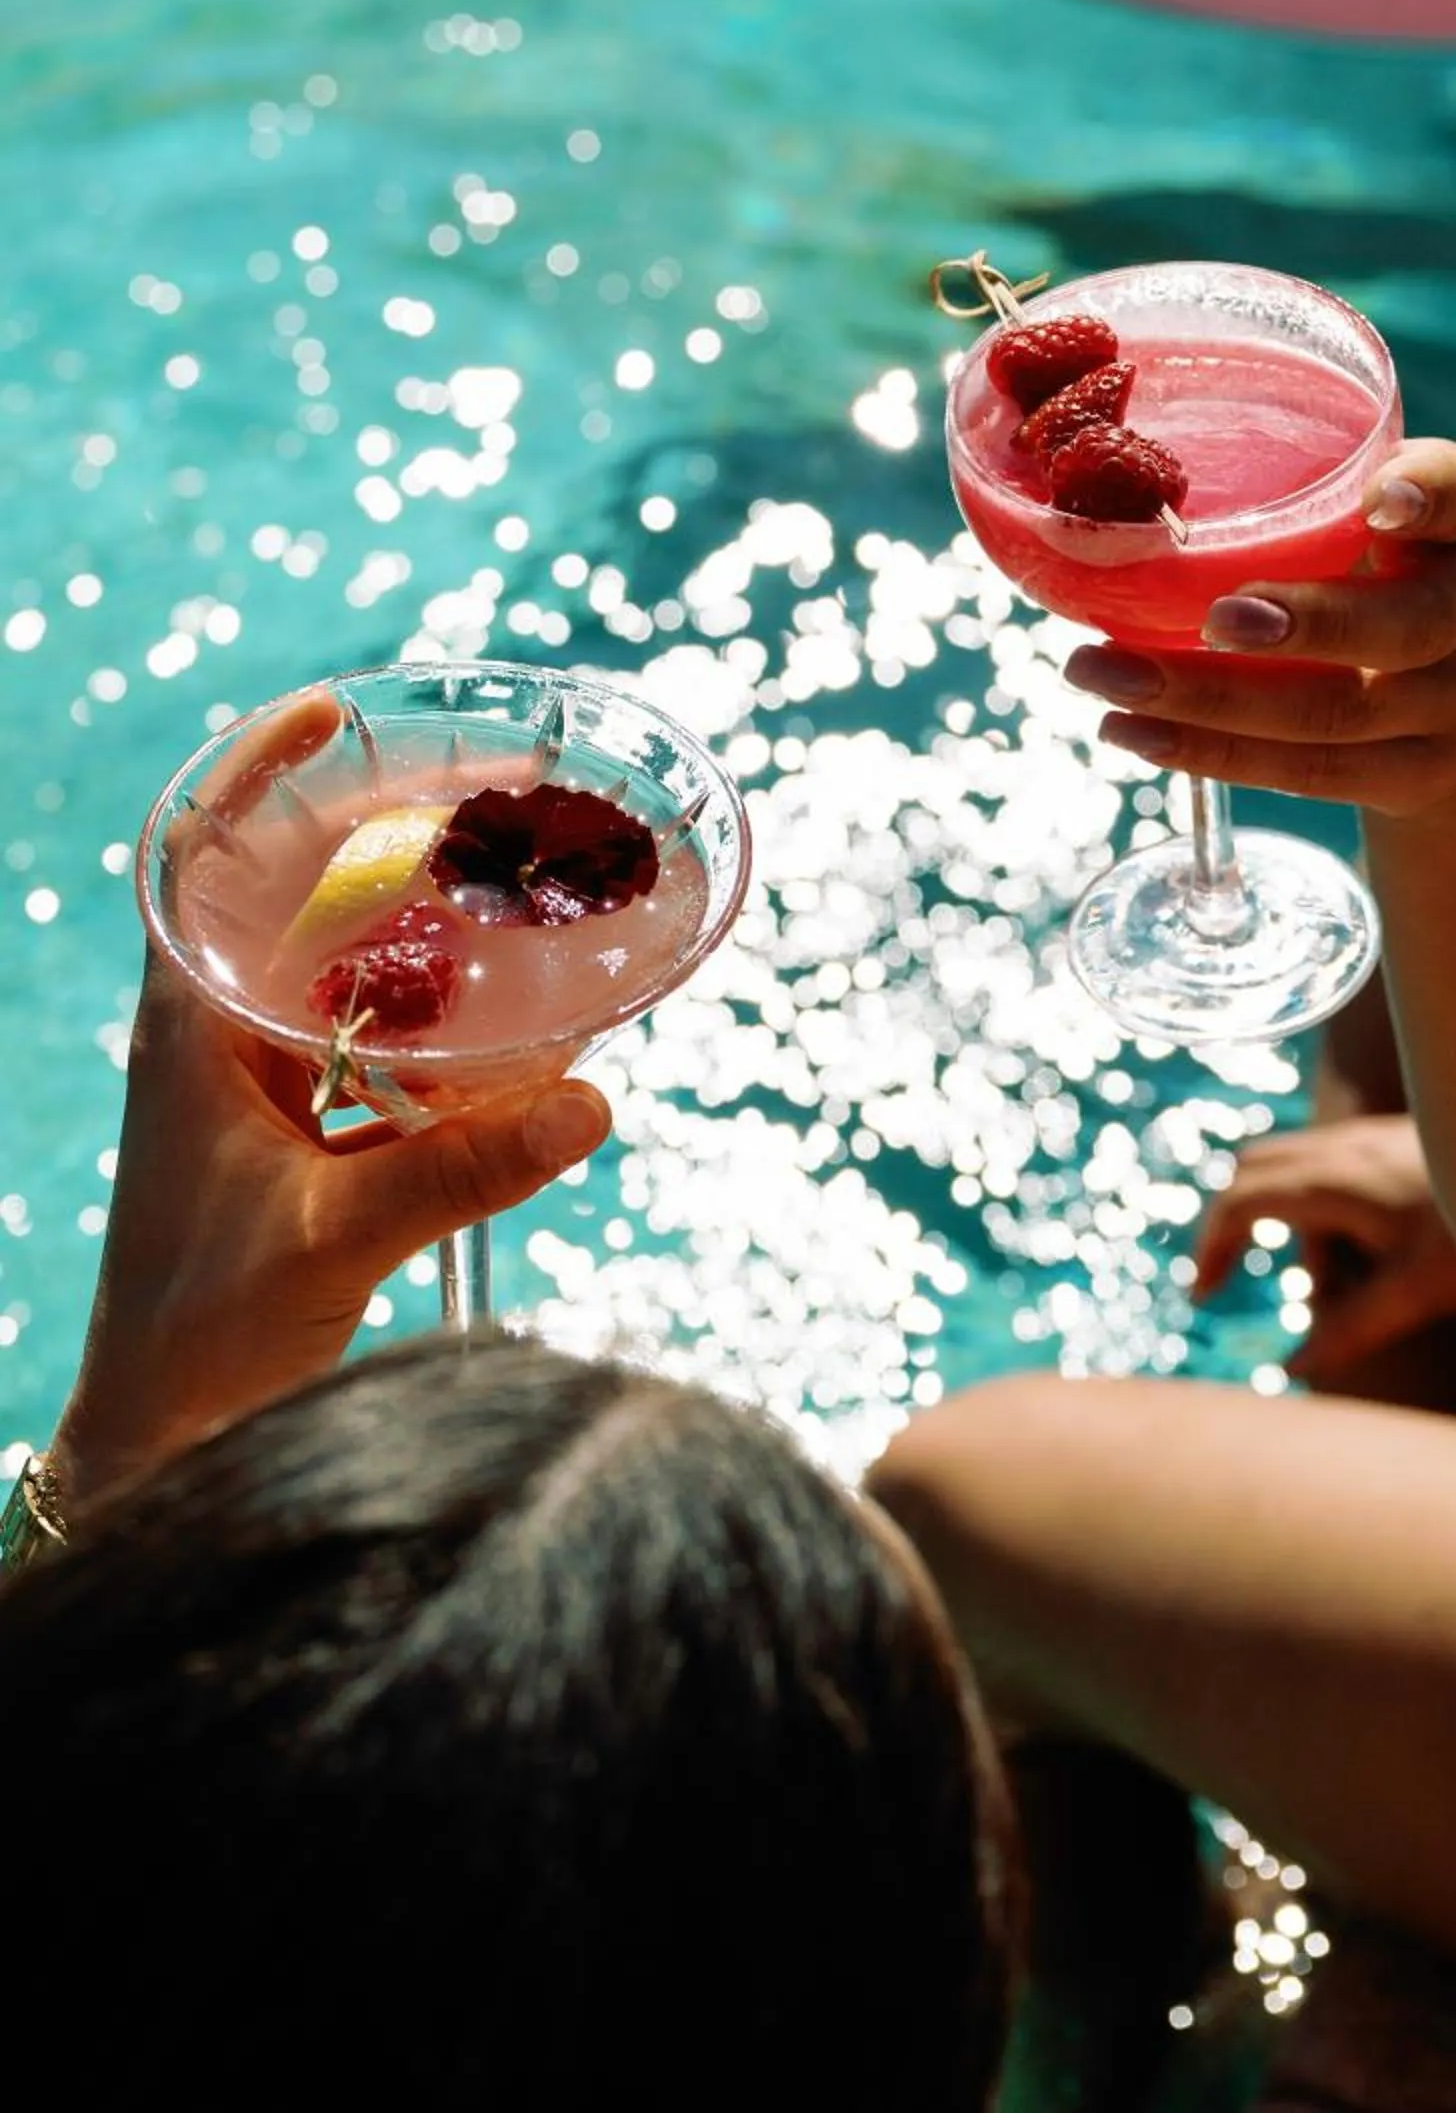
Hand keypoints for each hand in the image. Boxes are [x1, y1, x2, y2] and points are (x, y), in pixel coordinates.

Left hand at [50, 691, 612, 1510]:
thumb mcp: (337, 1238)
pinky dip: (438, 1018)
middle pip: (294, 898)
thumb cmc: (202, 1337)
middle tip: (484, 794)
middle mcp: (218, 1039)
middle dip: (382, 836)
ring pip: (341, 971)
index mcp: (190, 1028)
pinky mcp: (302, 1143)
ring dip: (417, 925)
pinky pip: (376, 1048)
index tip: (332, 710)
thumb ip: (465, 1168)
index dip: (259, 775)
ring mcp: (258, 1090)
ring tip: (511, 880)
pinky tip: (512, 1017)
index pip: (202, 860)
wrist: (160, 1445)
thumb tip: (596, 1102)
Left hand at [1061, 441, 1455, 813]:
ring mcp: (1450, 711)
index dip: (1427, 495)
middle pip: (1402, 630)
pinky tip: (1134, 731)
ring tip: (1103, 673)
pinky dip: (1212, 753)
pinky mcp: (1412, 779)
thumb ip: (1312, 488)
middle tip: (1212, 617)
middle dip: (1306, 625)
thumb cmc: (1386, 576)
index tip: (1376, 498)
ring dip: (1208, 700)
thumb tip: (1123, 459)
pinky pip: (1308, 775)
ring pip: (1333, 716)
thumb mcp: (1382, 519)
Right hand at [1189, 1114, 1455, 1385]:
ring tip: (1333, 1290)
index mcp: (1334, 1180)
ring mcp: (1366, 1134)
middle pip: (1252, 1169)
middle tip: (1228, 1279)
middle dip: (1234, 1225)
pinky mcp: (1390, 1136)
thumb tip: (1294, 1369)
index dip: (1211, 1245)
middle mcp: (1341, 1145)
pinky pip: (1327, 1162)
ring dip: (1288, 1224)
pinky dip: (1319, 1206)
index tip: (1204, 1294)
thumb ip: (1352, 1332)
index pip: (1241, 1199)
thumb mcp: (1415, 1295)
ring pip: (1291, 1165)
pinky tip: (1365, 1253)